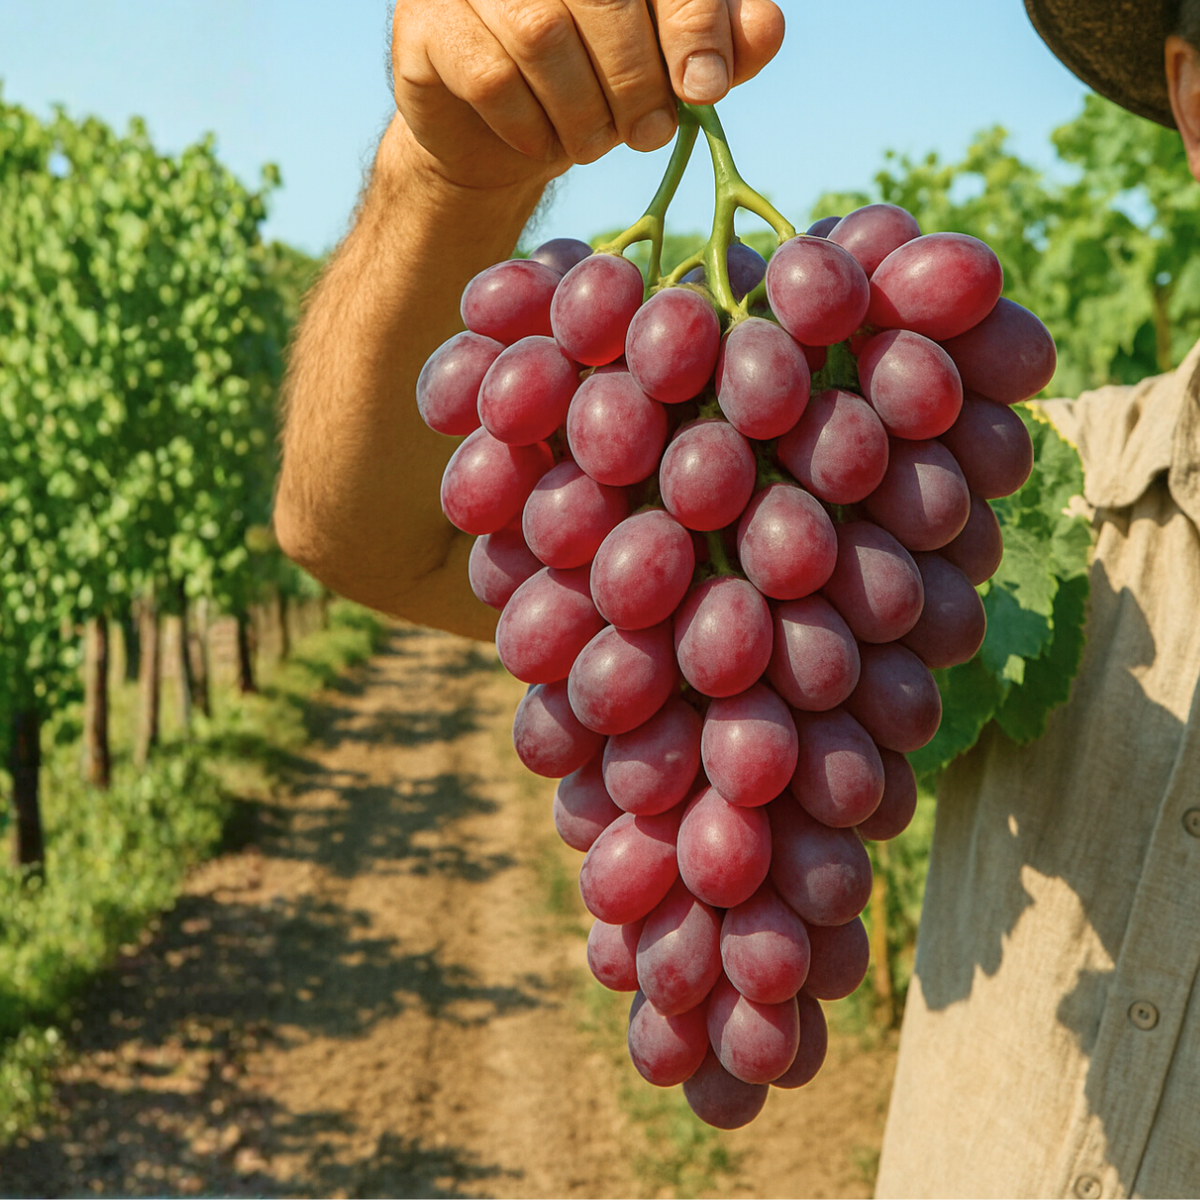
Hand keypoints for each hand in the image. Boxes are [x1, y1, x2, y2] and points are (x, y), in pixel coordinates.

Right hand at [391, 0, 784, 189]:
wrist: (500, 132)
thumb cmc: (593, 83)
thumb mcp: (667, 66)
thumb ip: (717, 41)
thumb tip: (765, 29)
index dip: (691, 20)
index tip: (704, 88)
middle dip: (637, 80)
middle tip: (650, 134)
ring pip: (542, 36)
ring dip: (583, 112)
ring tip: (594, 143)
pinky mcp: (425, 23)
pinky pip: (490, 77)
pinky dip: (530, 126)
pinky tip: (541, 140)